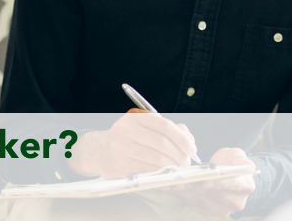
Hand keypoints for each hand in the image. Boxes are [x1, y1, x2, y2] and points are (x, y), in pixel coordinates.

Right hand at [68, 108, 197, 177]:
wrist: (100, 151)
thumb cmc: (130, 139)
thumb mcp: (145, 127)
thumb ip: (169, 129)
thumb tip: (189, 141)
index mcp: (135, 118)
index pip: (164, 126)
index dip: (182, 138)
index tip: (192, 149)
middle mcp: (125, 130)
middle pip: (162, 143)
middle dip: (179, 155)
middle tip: (187, 162)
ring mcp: (120, 148)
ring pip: (156, 159)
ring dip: (172, 166)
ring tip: (178, 169)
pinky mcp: (119, 165)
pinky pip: (146, 171)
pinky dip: (160, 173)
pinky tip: (165, 174)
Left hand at [174, 147, 255, 217]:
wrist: (233, 179)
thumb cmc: (233, 164)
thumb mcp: (236, 155)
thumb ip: (236, 158)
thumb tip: (227, 165)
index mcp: (245, 186)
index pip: (230, 184)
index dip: (217, 182)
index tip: (205, 180)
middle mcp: (235, 202)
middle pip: (212, 194)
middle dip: (195, 185)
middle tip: (180, 179)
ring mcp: (222, 210)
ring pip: (200, 200)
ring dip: (185, 191)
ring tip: (171, 182)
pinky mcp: (209, 212)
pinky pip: (193, 203)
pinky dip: (182, 195)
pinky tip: (171, 187)